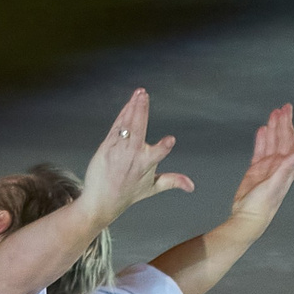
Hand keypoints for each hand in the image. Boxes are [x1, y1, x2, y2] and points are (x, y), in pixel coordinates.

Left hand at [79, 89, 193, 224]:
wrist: (101, 201)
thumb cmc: (128, 193)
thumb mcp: (152, 187)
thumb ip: (172, 181)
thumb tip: (191, 186)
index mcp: (145, 166)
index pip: (158, 154)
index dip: (164, 147)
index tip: (170, 141)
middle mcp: (131, 157)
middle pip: (137, 130)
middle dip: (140, 112)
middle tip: (144, 96)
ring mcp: (117, 150)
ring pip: (126, 125)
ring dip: (132, 107)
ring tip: (139, 93)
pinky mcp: (106, 147)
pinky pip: (116, 127)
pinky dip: (123, 115)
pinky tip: (129, 104)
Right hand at [227, 104, 293, 227]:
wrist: (247, 217)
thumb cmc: (262, 206)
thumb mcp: (275, 185)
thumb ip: (286, 168)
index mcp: (288, 168)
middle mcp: (280, 165)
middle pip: (286, 139)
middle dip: (286, 122)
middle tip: (286, 106)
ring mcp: (268, 167)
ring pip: (273, 142)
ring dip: (275, 127)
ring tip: (274, 112)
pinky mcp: (256, 169)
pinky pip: (261, 149)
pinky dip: (262, 139)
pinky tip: (263, 130)